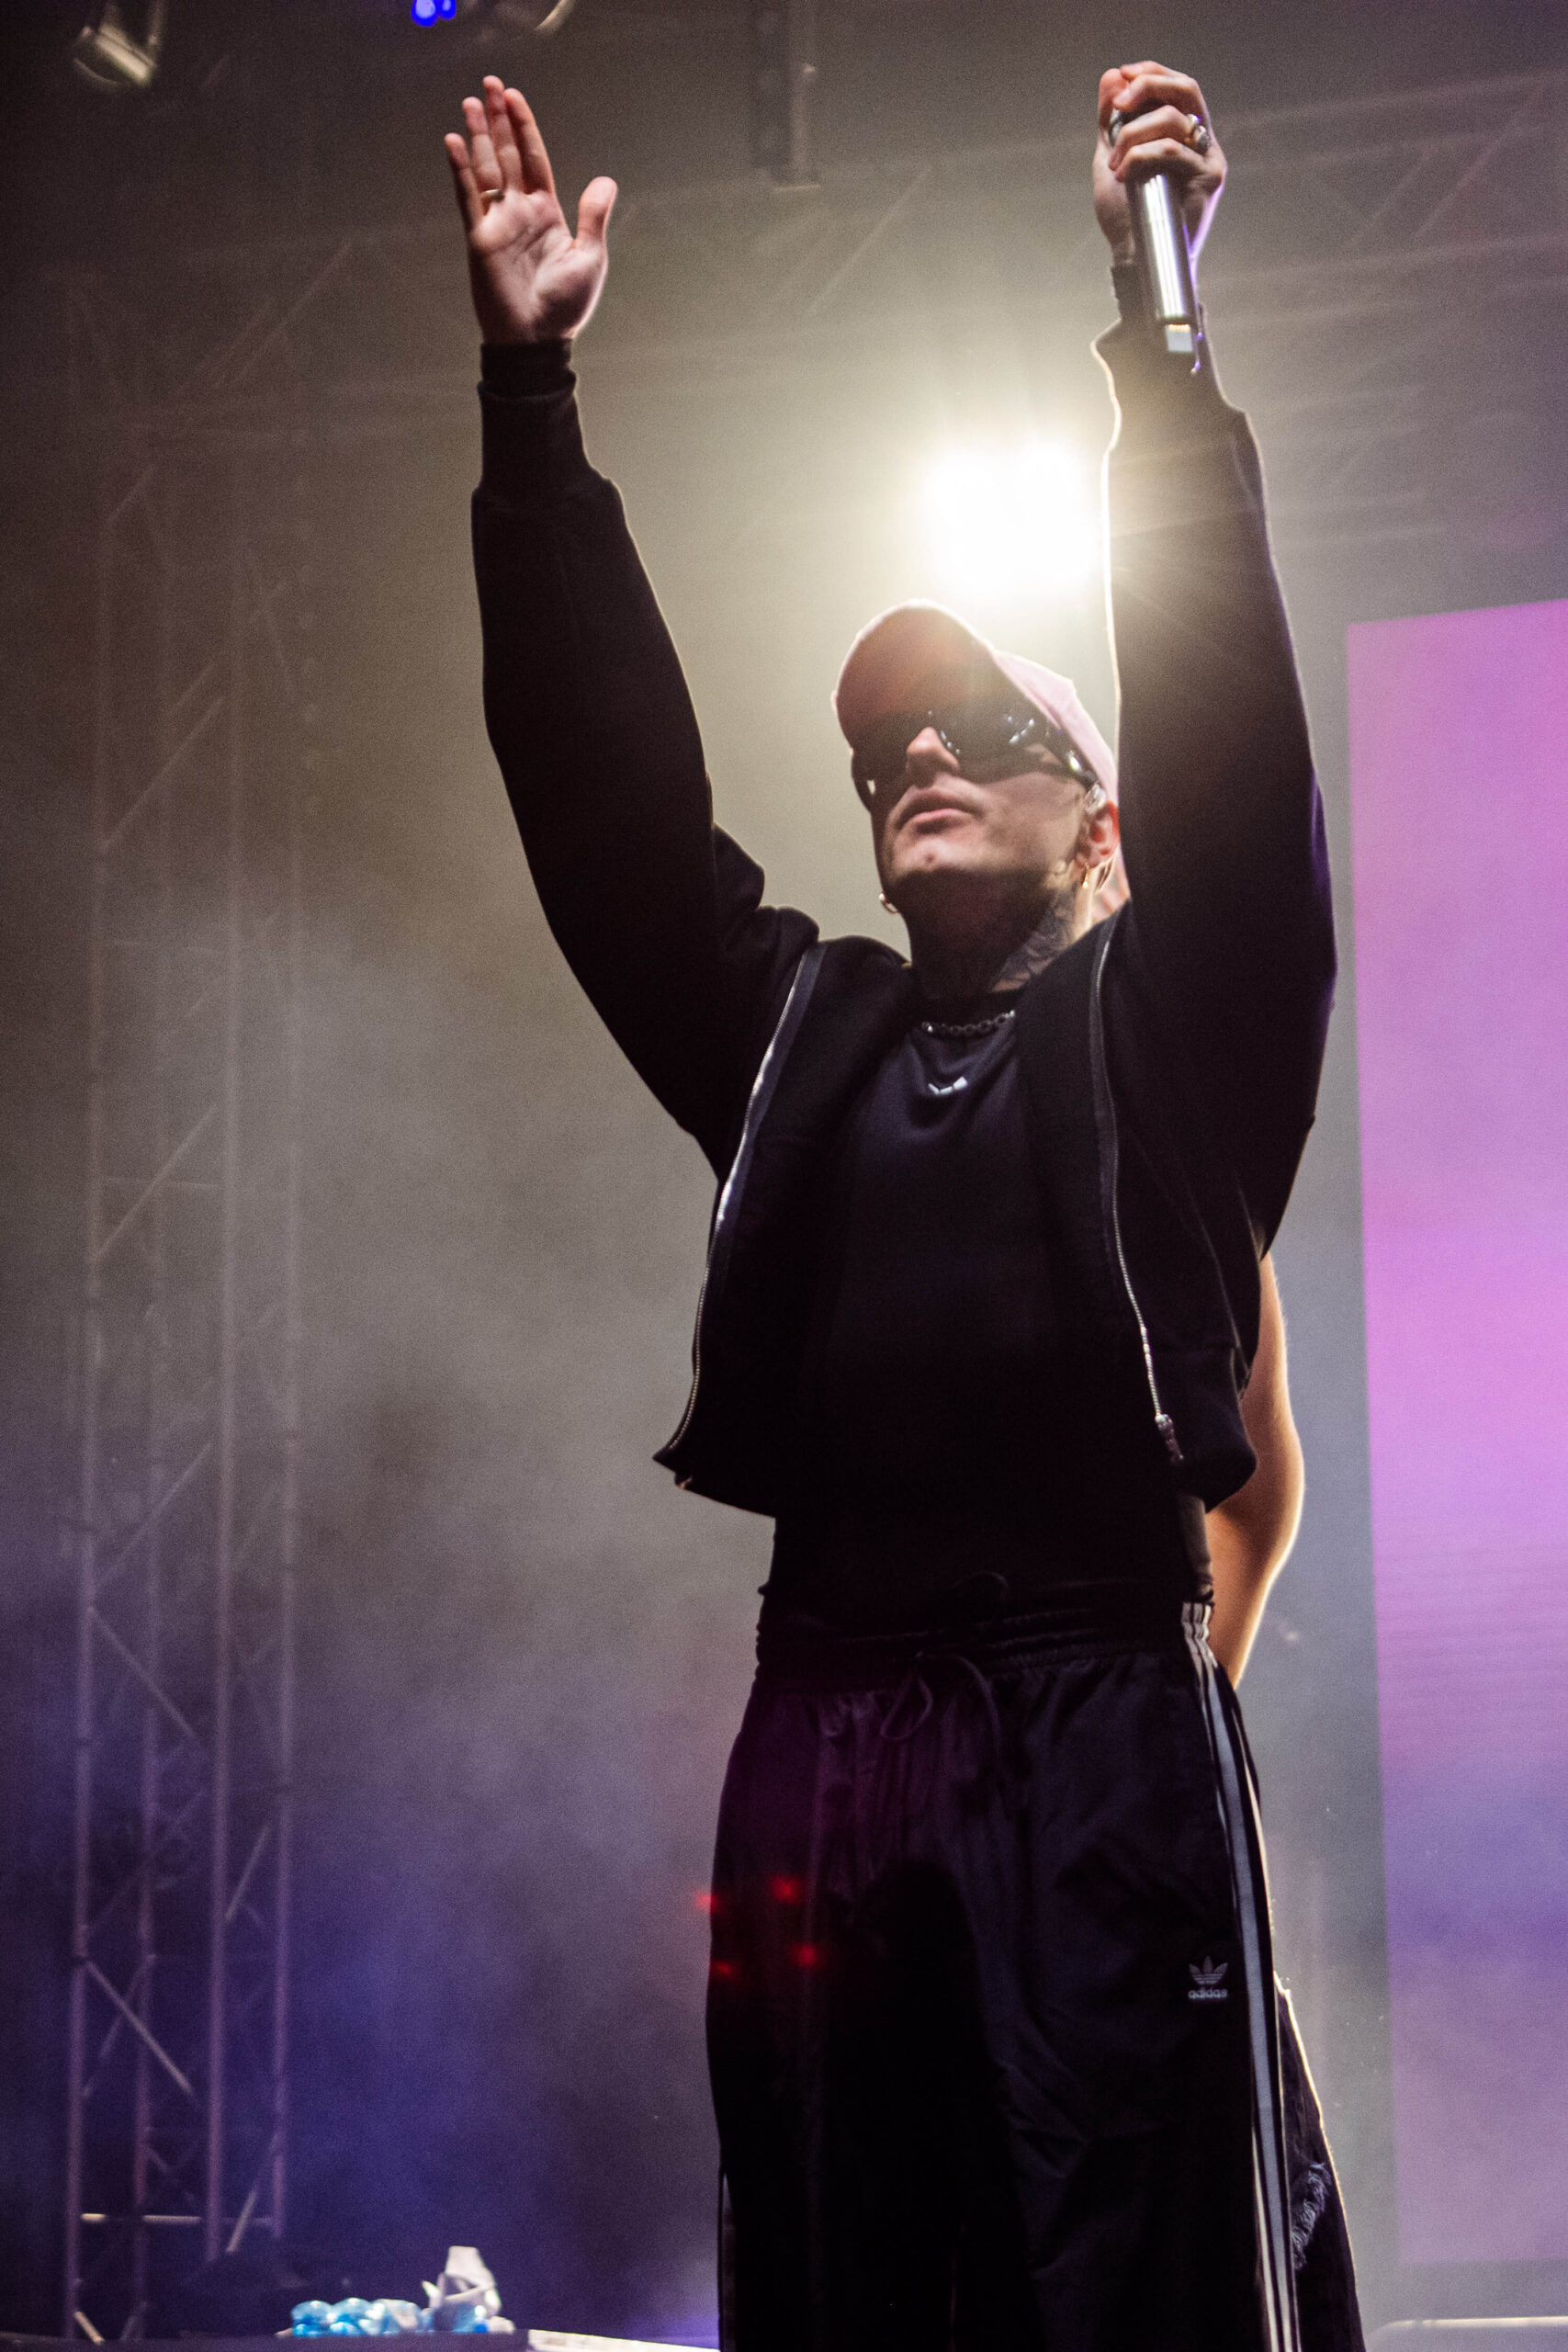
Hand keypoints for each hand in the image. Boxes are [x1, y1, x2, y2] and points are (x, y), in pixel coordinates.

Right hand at [444, 77, 616, 344]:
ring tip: (471, 102)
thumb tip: (606, 180)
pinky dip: (461, 169)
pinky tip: (453, 141)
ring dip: (478, 135)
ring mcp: (497, 223)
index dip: (524, 127)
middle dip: (498, 120)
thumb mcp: (590, 257)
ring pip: (485, 168)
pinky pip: (468, 197)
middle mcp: (519, 212)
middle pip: (507, 155)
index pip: (534, 159)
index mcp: (546, 213)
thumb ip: (593, 216)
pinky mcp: (480, 238)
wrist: (538, 340)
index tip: (514, 97)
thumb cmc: (566, 306)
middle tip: (489, 84)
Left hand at [1092, 62, 1225, 268]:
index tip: (1121, 77)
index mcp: (1184, 134)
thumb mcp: (1111, 158)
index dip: (1151, 73)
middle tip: (1119, 104)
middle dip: (1149, 86)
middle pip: (1187, 89)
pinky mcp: (1209, 178)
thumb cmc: (1126, 215)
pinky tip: (1122, 175)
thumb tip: (1111, 76)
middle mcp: (1202, 142)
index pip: (1177, 87)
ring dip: (1133, 134)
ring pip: (1173, 119)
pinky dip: (1139, 156)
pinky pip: (1171, 150)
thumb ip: (1111, 122)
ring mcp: (1208, 159)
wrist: (1135, 258)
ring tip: (1114, 163)